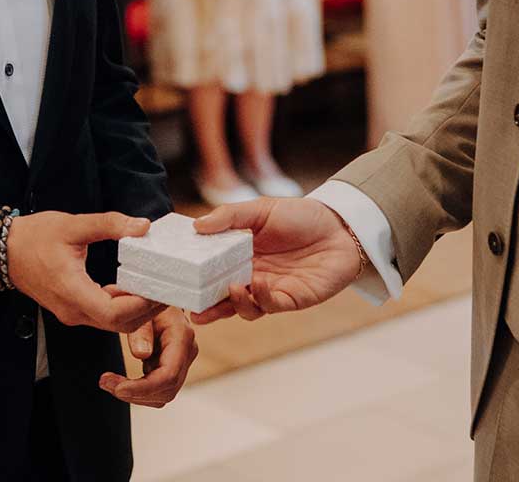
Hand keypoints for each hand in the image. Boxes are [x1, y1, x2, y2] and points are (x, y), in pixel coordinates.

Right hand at [6, 212, 167, 333]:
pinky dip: (122, 306)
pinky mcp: (72, 310)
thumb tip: (143, 226)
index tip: (160, 287)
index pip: (114, 313)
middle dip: (146, 308)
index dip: (141, 304)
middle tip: (167, 286)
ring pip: (113, 323)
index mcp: (71, 290)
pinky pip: (103, 316)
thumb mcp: (73, 224)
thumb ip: (109, 224)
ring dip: (136, 309)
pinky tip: (133, 286)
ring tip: (154, 284)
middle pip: (119, 323)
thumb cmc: (34, 237)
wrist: (4, 251)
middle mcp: (73, 310)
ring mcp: (72, 313)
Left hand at [99, 304, 196, 406]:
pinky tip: (121, 381)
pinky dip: (138, 392)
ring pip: (162, 395)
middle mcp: (187, 352)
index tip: (118, 388)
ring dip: (135, 396)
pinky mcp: (173, 369)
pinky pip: (158, 391)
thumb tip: (142, 354)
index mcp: (182, 337)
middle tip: (106, 383)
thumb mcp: (142, 311)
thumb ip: (141, 331)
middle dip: (135, 394)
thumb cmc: (149, 301)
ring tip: (109, 382)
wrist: (156, 300)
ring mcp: (182, 363)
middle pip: (166, 390)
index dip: (143, 388)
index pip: (168, 375)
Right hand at [187, 198, 364, 323]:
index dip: (195, 280)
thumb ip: (229, 217)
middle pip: (222, 297)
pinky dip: (262, 299)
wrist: (341, 227)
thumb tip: (196, 226)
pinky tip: (259, 285)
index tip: (176, 283)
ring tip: (230, 289)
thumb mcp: (261, 210)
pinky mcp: (291, 299)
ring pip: (244, 308)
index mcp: (240, 256)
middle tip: (190, 307)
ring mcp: (270, 290)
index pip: (212, 272)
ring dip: (233, 303)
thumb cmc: (301, 216)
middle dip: (206, 306)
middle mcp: (252, 276)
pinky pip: (271, 306)